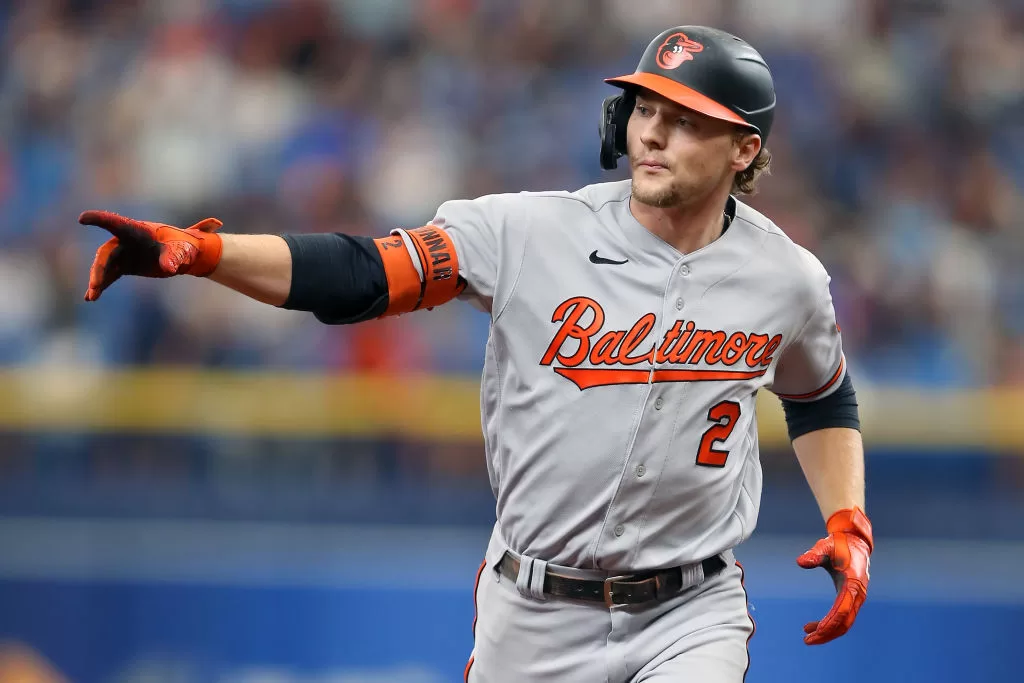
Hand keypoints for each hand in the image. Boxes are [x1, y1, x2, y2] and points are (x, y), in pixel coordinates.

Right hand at [79, 211, 223, 300]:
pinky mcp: (125, 266)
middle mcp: (126, 241)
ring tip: (92, 297)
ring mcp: (124, 253)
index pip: (116, 223)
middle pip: (107, 253)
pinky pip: (110, 275)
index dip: (100, 220)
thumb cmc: (183, 246)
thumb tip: (168, 268)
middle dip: (99, 269)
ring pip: (105, 266)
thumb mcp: (181, 251)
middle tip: (95, 285)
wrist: (184, 254)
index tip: (83, 218)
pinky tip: (89, 298)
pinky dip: (101, 285)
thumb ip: (173, 257)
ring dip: (98, 280)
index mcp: (138, 231)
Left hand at [796, 506, 872, 644]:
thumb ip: (814, 554)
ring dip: (828, 632)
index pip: (842, 610)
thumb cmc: (839, 544)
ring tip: (807, 636)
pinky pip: (843, 616)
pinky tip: (813, 626)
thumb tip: (800, 562)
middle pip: (845, 622)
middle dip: (827, 634)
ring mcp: (857, 598)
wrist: (854, 541)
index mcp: (853, 583)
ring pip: (845, 623)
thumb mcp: (825, 546)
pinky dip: (829, 624)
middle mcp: (858, 594)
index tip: (815, 632)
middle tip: (807, 641)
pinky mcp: (852, 598)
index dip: (829, 623)